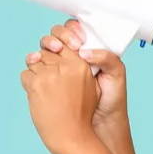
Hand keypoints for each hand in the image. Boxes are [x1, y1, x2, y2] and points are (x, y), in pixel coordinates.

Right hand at [24, 19, 127, 136]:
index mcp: (89, 50)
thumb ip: (107, 57)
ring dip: (47, 45)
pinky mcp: (51, 79)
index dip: (73, 30)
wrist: (102, 123)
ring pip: (47, 48)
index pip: (75, 30)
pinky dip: (36, 59)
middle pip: (58, 36)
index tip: (78, 41)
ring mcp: (60, 67)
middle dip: (58, 36)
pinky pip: (39, 64)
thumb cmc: (111, 98)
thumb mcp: (116, 75)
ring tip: (54, 52)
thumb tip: (84, 52)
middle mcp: (73, 56)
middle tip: (63, 47)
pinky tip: (39, 62)